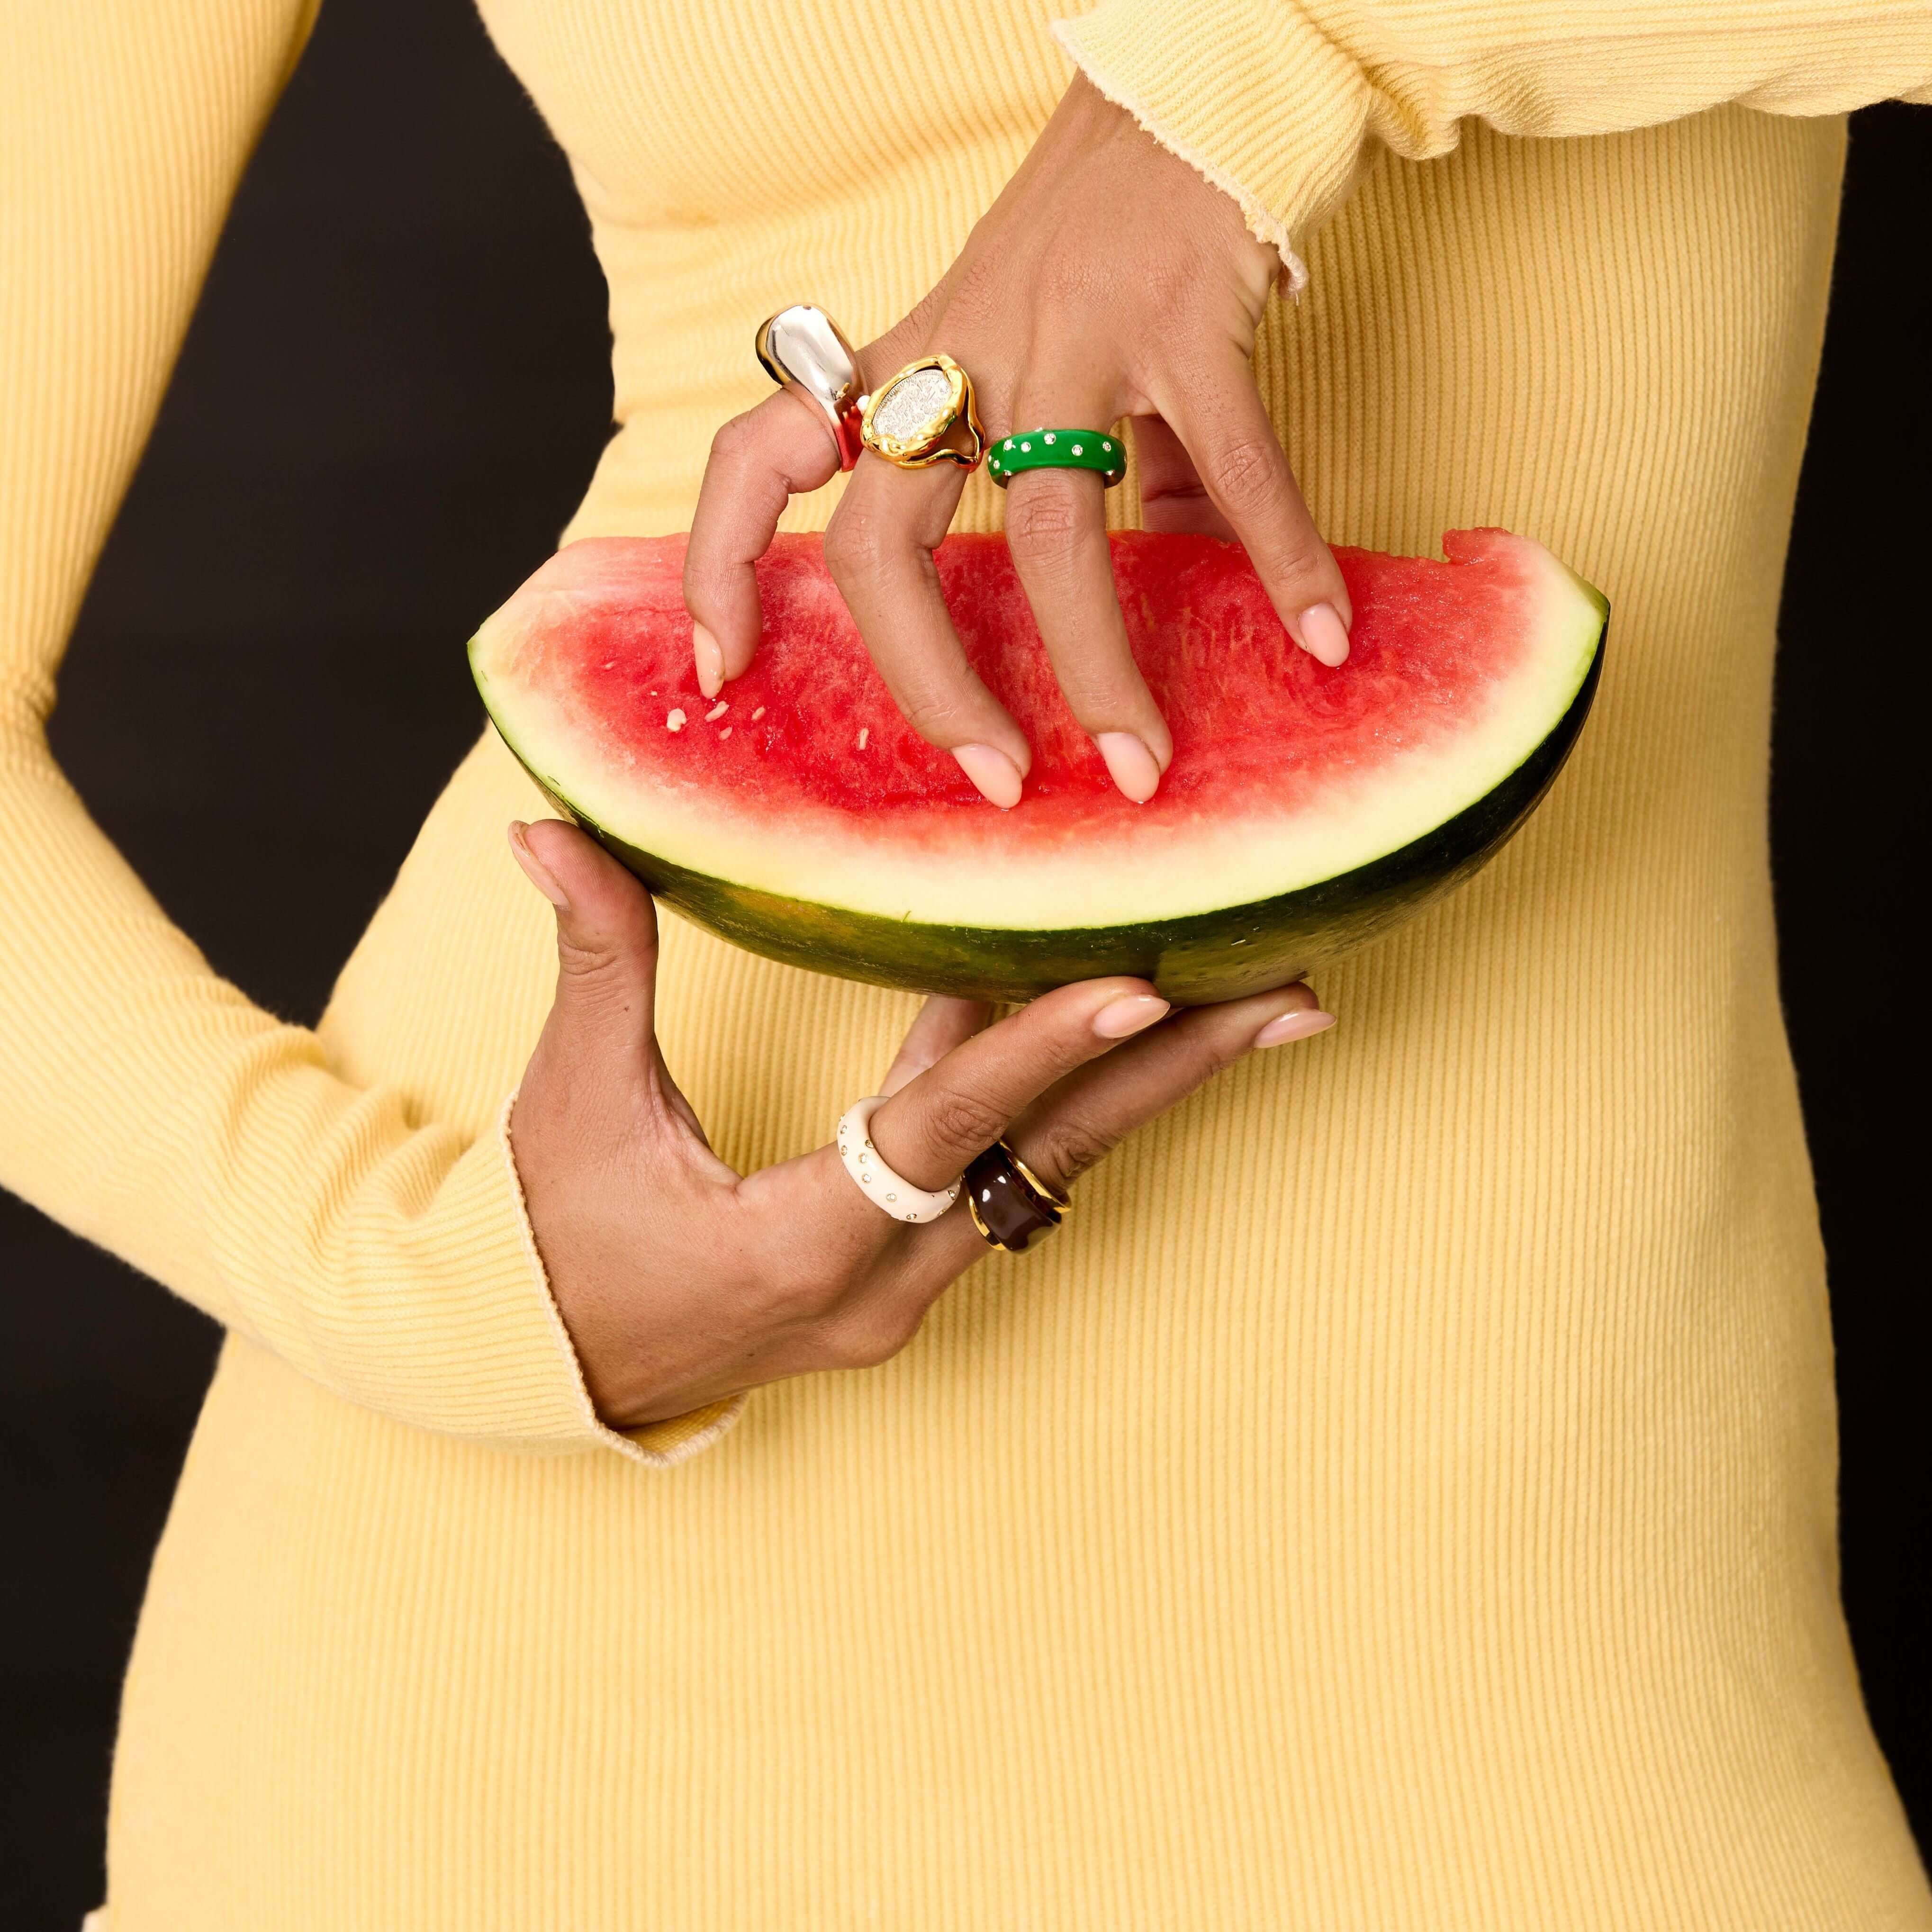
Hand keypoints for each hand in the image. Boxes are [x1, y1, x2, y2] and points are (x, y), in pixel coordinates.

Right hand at [505, 819, 1333, 1425]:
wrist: (541, 1362)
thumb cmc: (551, 1233)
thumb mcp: (575, 1100)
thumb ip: (594, 958)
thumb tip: (545, 827)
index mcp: (799, 1245)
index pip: (938, 1130)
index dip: (1036, 1054)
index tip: (1141, 986)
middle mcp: (881, 1282)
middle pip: (1046, 1157)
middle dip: (1170, 1073)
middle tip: (1293, 999)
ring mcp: (901, 1288)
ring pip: (1041, 1165)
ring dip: (1135, 1083)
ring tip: (1253, 1005)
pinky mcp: (901, 1272)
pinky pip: (997, 1168)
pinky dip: (1042, 1091)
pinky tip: (1099, 1016)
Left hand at [683, 74, 1350, 811]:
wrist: (1185, 95)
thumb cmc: (1097, 248)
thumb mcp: (1034, 363)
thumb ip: (1063, 490)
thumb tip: (1130, 619)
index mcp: (903, 364)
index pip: (762, 454)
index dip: (720, 562)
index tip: (718, 669)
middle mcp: (960, 357)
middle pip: (885, 541)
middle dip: (925, 680)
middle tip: (988, 777)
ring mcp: (1065, 339)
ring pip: (1051, 533)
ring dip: (1097, 666)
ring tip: (1141, 763)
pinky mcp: (1180, 321)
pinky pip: (1230, 465)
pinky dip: (1279, 557)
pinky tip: (1319, 632)